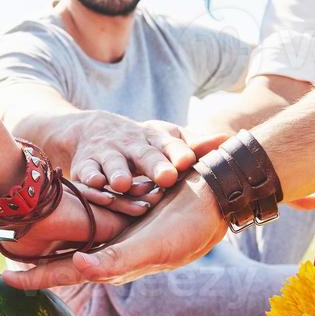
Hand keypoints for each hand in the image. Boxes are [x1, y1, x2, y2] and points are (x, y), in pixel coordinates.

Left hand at [3, 172, 228, 288]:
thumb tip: (78, 267)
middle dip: (35, 261)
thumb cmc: (186, 228)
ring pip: (74, 238)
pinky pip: (91, 217)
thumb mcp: (151, 247)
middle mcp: (112, 250)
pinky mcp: (127, 213)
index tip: (3, 279)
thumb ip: (117, 261)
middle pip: (64, 260)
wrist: (215, 199)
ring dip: (48, 239)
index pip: (64, 273)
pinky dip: (71, 217)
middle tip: (2, 254)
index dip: (34, 278)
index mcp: (114, 263)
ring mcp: (119, 232)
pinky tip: (58, 210)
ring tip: (20, 233)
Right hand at [70, 114, 196, 191]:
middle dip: (154, 165)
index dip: (179, 152)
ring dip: (118, 172)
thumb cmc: (143, 144)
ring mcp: (107, 154)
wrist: (95, 131)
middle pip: (145, 155)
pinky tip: (96, 184)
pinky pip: (86, 172)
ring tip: (123, 184)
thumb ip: (195, 144)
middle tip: (166, 177)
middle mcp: (132, 145)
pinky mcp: (85, 164)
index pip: (170, 145)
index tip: (189, 161)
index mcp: (155, 140)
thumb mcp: (167, 140)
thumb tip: (228, 140)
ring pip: (113, 164)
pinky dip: (90, 178)